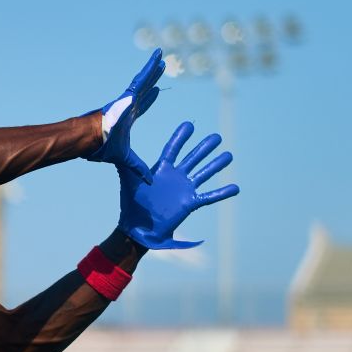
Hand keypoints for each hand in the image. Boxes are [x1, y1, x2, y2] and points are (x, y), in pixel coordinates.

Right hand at [84, 49, 164, 183]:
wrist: (91, 138)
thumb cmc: (102, 148)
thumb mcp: (126, 159)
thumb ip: (138, 168)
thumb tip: (149, 181)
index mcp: (127, 119)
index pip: (141, 107)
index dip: (149, 100)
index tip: (156, 91)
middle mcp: (128, 106)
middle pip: (144, 89)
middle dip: (153, 80)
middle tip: (162, 69)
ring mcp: (127, 99)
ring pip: (144, 80)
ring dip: (153, 69)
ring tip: (162, 56)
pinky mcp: (127, 94)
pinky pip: (142, 76)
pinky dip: (150, 66)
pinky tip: (158, 55)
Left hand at [118, 121, 239, 249]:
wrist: (137, 226)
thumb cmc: (131, 202)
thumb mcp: (127, 178)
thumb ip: (126, 163)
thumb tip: (116, 149)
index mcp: (161, 169)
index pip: (173, 149)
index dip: (181, 137)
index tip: (189, 125)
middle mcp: (175, 177)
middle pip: (193, 157)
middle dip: (205, 147)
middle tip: (217, 137)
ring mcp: (184, 189)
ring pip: (204, 173)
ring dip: (216, 165)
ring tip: (229, 155)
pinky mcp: (189, 203)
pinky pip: (208, 196)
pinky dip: (222, 192)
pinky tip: (235, 187)